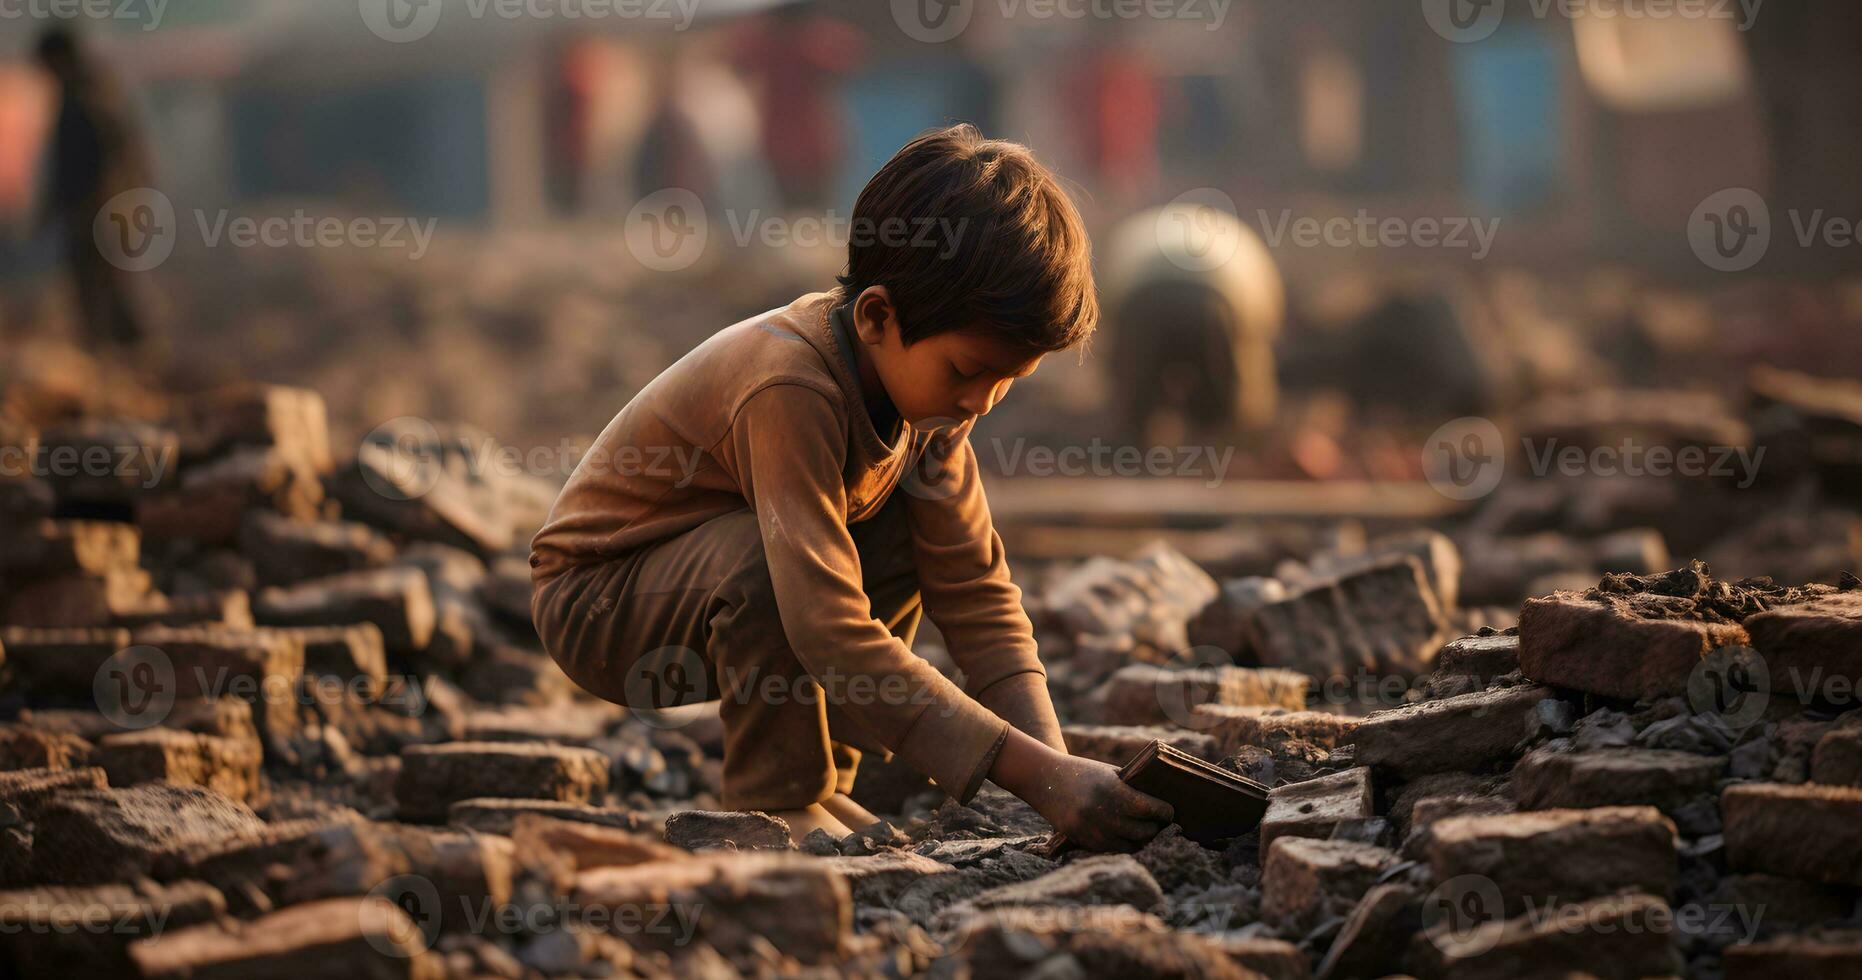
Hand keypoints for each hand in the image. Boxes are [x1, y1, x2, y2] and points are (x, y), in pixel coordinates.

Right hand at [989, 728, 1172, 851]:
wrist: (1044, 778)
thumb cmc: (1081, 772)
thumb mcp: (1110, 774)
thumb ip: (1132, 789)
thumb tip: (1160, 804)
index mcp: (1115, 792)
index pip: (1152, 809)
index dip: (1165, 812)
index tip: (1170, 812)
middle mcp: (1105, 814)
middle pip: (1145, 831)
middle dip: (1154, 827)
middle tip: (1159, 823)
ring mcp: (1093, 830)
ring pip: (1130, 845)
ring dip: (1139, 839)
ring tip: (1144, 832)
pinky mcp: (1083, 840)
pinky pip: (1112, 849)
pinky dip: (1121, 844)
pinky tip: (1125, 836)